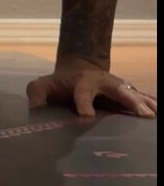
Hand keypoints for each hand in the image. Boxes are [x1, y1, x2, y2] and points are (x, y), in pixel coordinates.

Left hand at [26, 57, 156, 117]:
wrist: (79, 69)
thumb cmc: (61, 83)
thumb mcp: (44, 85)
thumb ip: (37, 93)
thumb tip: (34, 108)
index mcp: (82, 82)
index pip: (82, 92)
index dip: (84, 103)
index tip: (86, 116)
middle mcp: (103, 82)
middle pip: (117, 90)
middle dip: (129, 101)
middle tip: (141, 114)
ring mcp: (117, 86)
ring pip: (133, 93)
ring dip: (144, 103)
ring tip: (153, 115)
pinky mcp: (126, 93)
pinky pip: (141, 98)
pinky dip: (150, 103)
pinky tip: (157, 113)